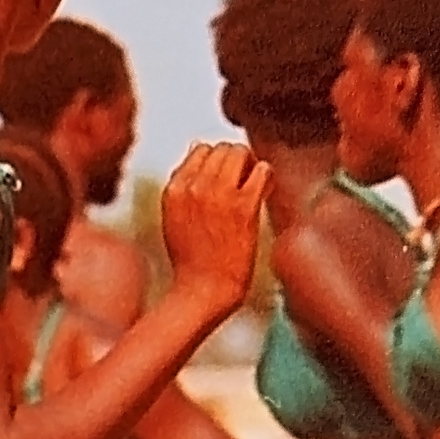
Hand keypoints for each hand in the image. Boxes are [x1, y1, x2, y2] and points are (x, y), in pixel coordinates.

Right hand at [160, 143, 269, 311]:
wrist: (203, 291)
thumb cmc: (191, 261)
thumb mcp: (174, 216)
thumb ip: (183, 183)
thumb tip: (197, 149)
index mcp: (175, 188)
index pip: (200, 149)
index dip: (217, 160)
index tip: (226, 176)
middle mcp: (195, 186)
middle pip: (222, 148)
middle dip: (235, 159)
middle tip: (244, 178)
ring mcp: (219, 194)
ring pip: (240, 152)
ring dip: (251, 164)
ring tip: (253, 184)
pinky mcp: (244, 206)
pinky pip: (262, 170)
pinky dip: (266, 176)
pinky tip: (264, 192)